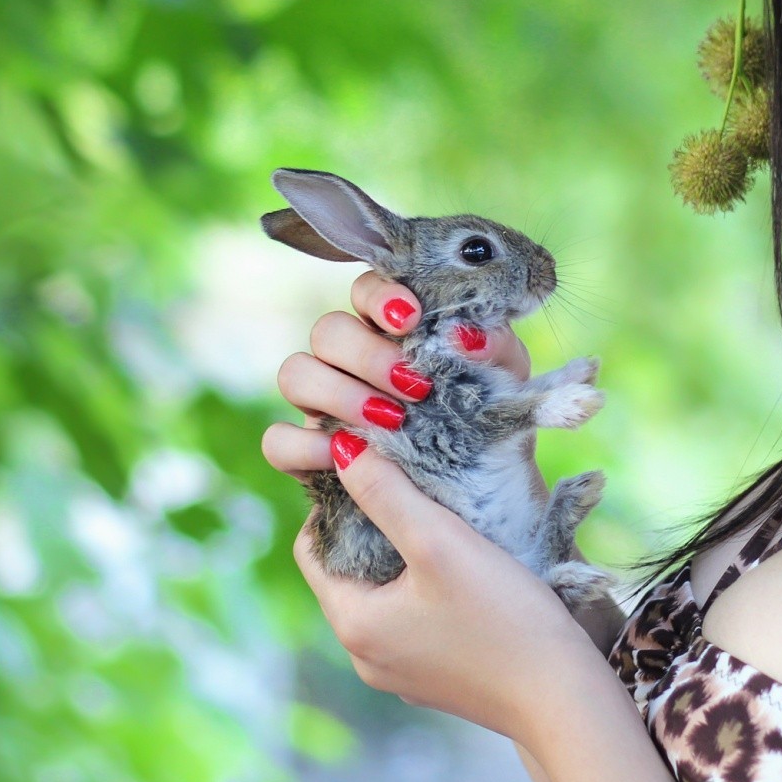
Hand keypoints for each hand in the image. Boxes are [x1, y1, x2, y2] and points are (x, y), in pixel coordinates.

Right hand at [260, 269, 537, 485]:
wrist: (480, 493)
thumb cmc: (486, 419)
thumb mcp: (504, 382)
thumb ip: (495, 348)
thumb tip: (467, 335)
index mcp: (389, 330)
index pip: (365, 289)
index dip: (379, 295)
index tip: (410, 318)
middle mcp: (347, 359)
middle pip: (327, 329)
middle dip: (368, 355)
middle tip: (415, 387)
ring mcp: (321, 403)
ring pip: (294, 372)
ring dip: (338, 393)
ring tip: (389, 420)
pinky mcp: (308, 453)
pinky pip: (278, 440)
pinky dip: (306, 445)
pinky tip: (348, 454)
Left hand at [261, 269, 591, 742]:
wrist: (565, 701)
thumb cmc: (504, 618)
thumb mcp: (440, 542)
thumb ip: (386, 492)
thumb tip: (342, 448)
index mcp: (352, 625)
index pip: (311, 549)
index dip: (333, 502)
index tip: (371, 468)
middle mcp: (365, 658)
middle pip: (346, 573)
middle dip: (369, 528)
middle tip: (407, 485)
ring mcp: (400, 675)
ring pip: (382, 597)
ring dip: (400, 559)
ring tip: (437, 522)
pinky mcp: (436, 681)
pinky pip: (412, 623)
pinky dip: (424, 592)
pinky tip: (463, 570)